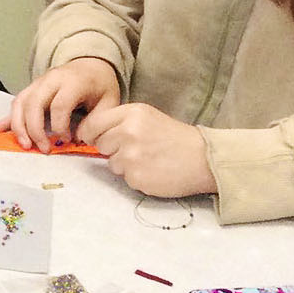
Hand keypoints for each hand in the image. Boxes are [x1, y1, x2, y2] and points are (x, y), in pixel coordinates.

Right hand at [0, 57, 119, 150]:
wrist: (90, 64)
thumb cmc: (99, 85)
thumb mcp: (109, 101)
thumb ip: (97, 120)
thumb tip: (79, 138)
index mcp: (72, 82)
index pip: (59, 104)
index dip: (61, 126)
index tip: (67, 140)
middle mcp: (51, 80)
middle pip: (34, 103)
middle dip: (35, 129)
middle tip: (43, 149)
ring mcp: (37, 83)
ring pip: (20, 103)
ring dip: (19, 126)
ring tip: (25, 145)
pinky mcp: (30, 89)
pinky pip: (15, 103)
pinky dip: (6, 118)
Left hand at [77, 102, 216, 197]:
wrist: (204, 158)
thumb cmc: (174, 136)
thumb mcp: (146, 116)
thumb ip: (118, 121)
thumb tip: (89, 133)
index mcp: (130, 114)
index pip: (92, 124)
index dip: (90, 133)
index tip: (92, 138)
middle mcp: (128, 132)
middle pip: (100, 144)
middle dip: (112, 148)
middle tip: (135, 148)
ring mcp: (132, 156)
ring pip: (112, 163)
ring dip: (125, 164)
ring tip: (148, 159)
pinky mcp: (137, 177)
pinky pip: (125, 178)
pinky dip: (136, 177)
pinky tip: (153, 170)